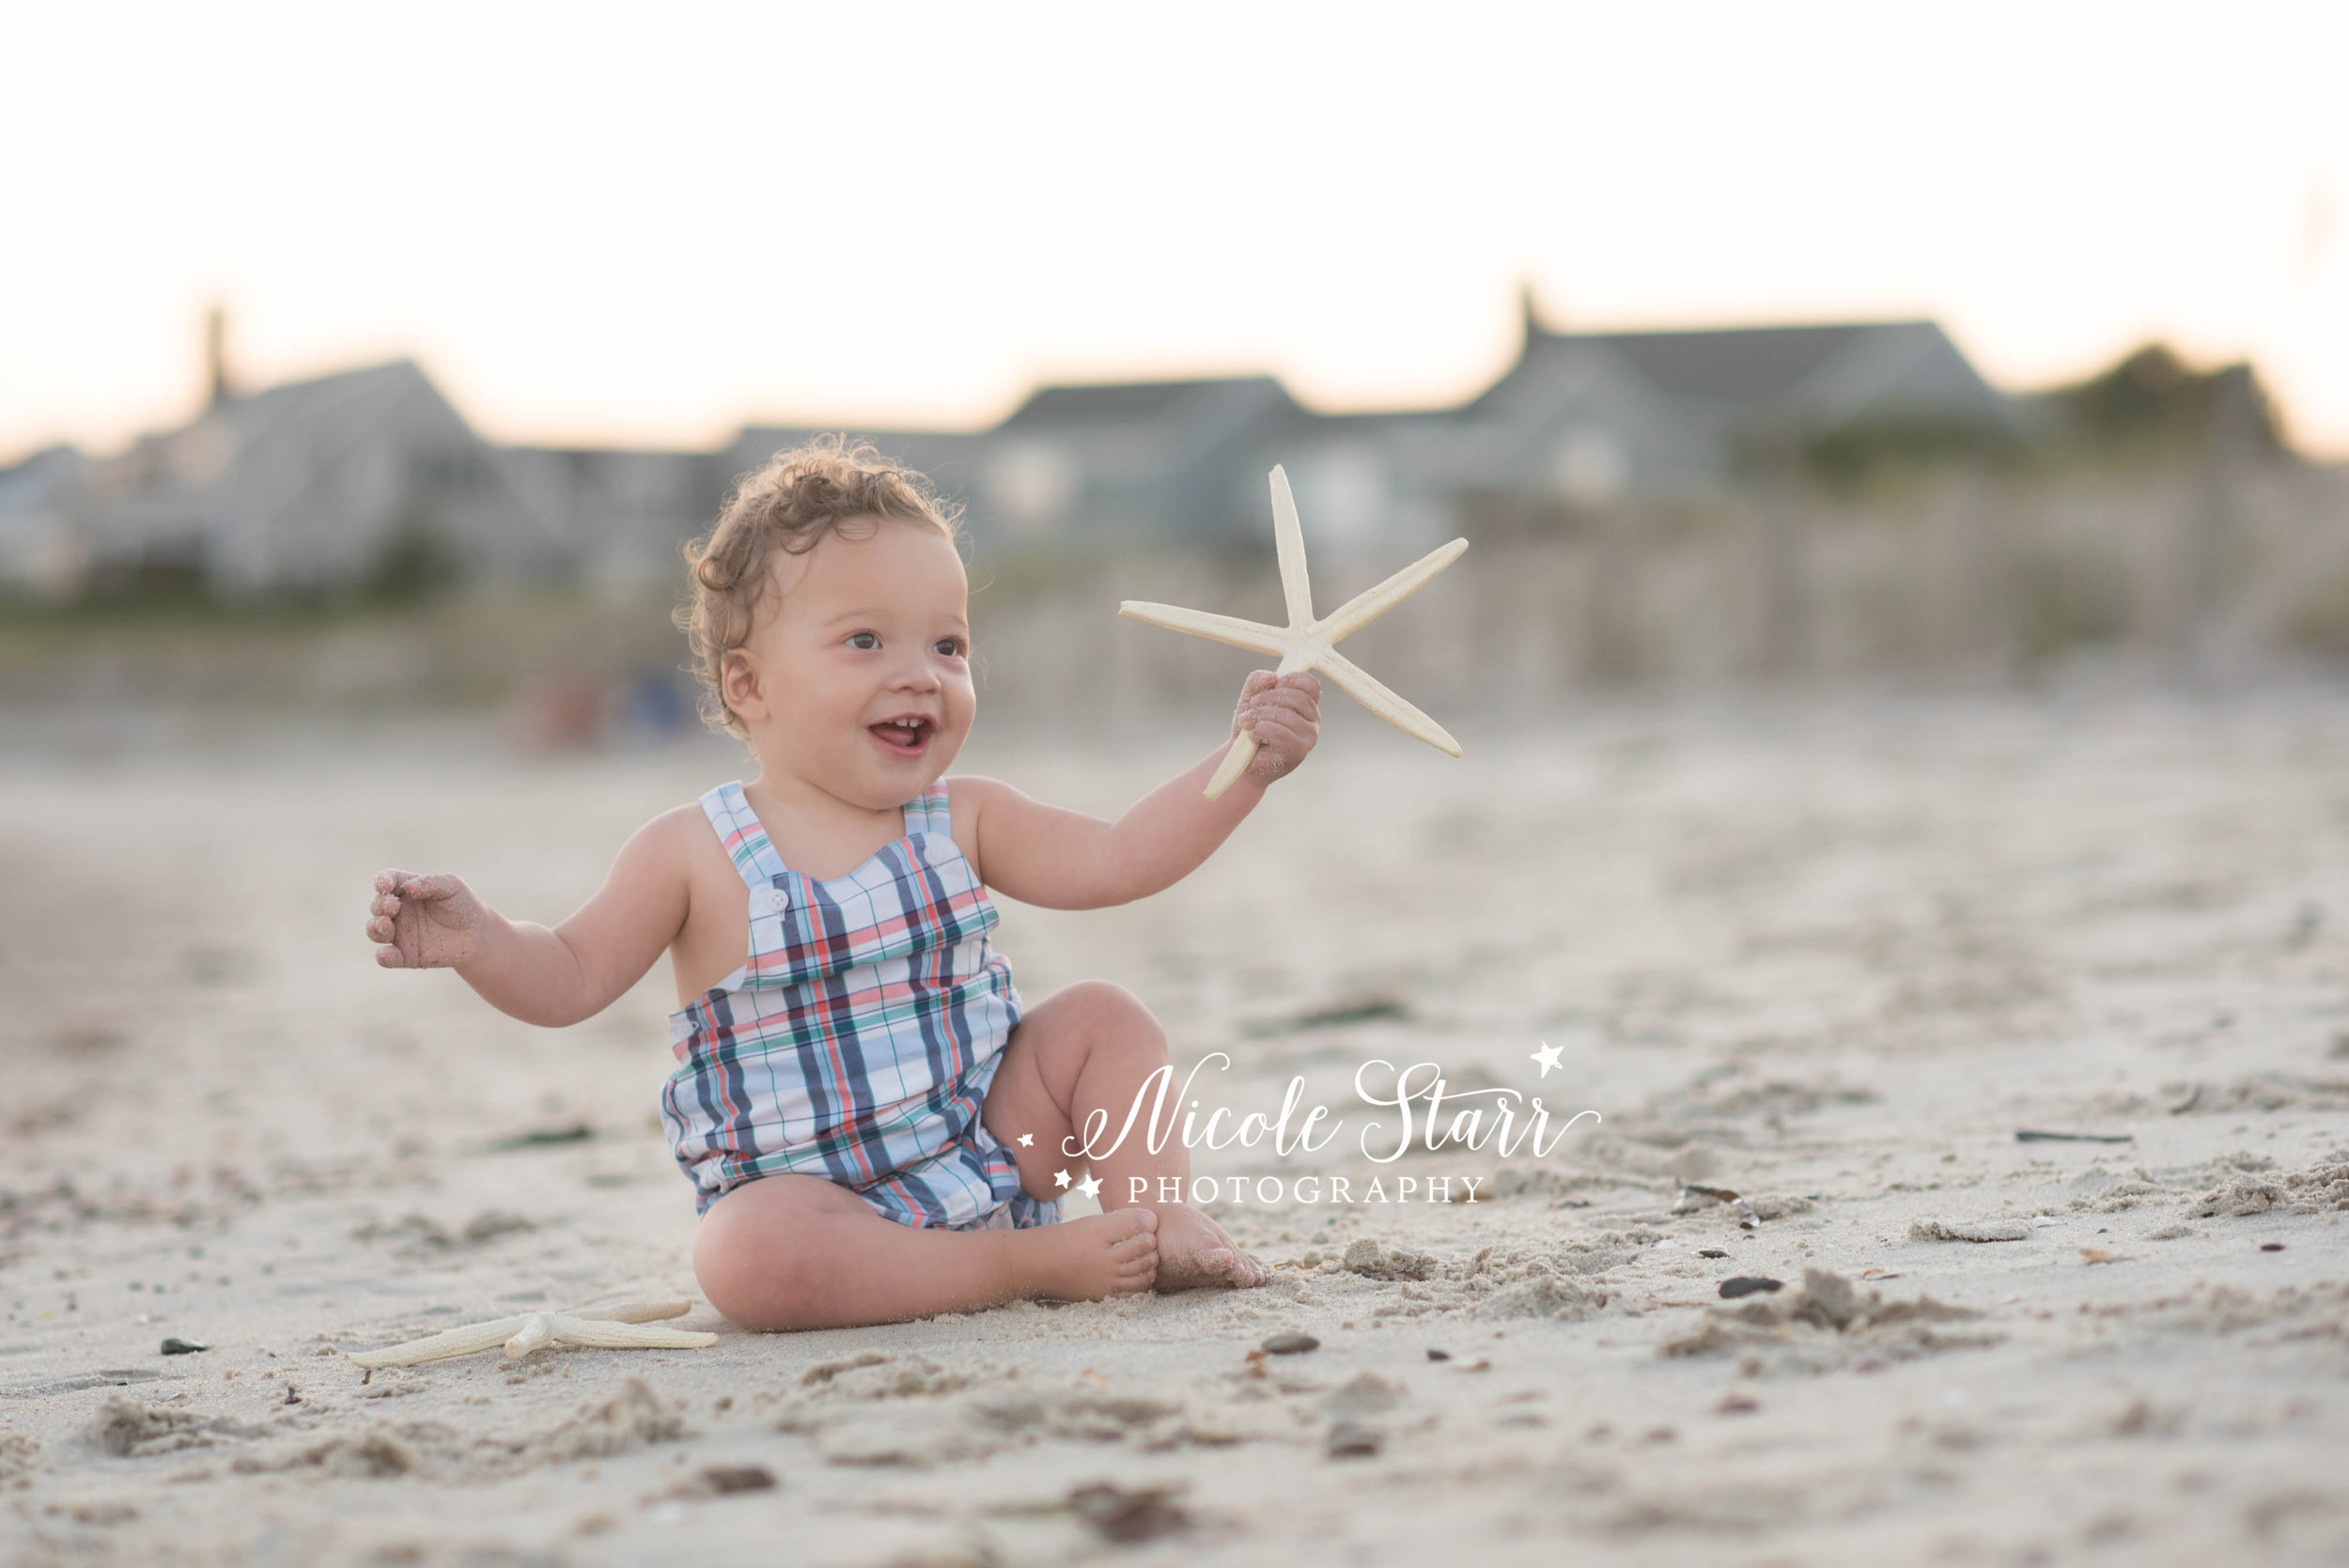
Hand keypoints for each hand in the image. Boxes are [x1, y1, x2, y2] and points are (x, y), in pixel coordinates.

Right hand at [367, 869, 487, 968]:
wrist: (477, 935)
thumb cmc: (462, 905)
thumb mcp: (451, 887)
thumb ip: (430, 883)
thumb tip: (408, 886)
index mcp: (406, 889)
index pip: (386, 881)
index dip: (382, 881)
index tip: (386, 885)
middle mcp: (397, 911)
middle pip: (377, 906)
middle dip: (380, 905)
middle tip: (393, 905)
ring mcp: (399, 934)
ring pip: (375, 931)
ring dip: (375, 927)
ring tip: (385, 924)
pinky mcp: (405, 955)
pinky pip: (388, 958)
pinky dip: (383, 956)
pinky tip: (386, 953)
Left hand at [1230, 670, 1320, 782]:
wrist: (1242, 758)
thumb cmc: (1250, 726)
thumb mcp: (1250, 697)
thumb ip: (1258, 680)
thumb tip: (1272, 678)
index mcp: (1306, 705)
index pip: (1311, 685)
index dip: (1293, 679)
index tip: (1273, 684)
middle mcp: (1313, 720)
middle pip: (1298, 698)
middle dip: (1268, 698)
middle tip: (1251, 706)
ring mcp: (1309, 736)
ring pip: (1287, 715)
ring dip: (1259, 715)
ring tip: (1246, 722)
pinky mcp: (1299, 751)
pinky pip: (1279, 732)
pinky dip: (1259, 730)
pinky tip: (1252, 735)